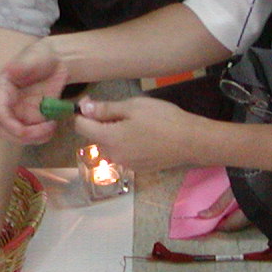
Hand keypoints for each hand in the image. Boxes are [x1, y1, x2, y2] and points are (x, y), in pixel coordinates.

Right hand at [0, 37, 66, 143]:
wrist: (56, 61)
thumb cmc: (41, 55)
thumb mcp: (33, 57)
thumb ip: (22, 65)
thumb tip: (9, 71)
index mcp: (3, 89)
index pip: (0, 112)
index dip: (9, 124)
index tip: (24, 130)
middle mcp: (9, 104)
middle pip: (6, 130)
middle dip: (24, 136)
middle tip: (46, 128)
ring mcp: (20, 113)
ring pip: (19, 137)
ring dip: (34, 138)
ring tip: (52, 127)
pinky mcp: (33, 118)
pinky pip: (33, 135)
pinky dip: (43, 136)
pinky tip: (54, 125)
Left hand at [72, 95, 198, 173]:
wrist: (191, 141)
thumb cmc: (163, 119)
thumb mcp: (133, 107)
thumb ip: (105, 109)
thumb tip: (83, 109)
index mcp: (109, 139)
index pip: (81, 126)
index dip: (82, 113)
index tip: (92, 102)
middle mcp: (113, 156)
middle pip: (96, 136)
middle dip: (102, 122)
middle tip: (123, 110)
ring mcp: (126, 164)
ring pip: (110, 145)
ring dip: (115, 133)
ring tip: (137, 122)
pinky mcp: (138, 169)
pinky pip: (124, 153)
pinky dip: (127, 143)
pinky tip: (145, 135)